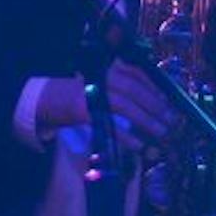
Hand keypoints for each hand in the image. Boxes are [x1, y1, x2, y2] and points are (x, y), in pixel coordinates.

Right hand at [37, 62, 174, 149]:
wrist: (45, 100)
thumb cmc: (78, 94)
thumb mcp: (101, 84)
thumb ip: (122, 88)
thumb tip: (154, 98)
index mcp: (106, 69)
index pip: (135, 73)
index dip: (154, 86)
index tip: (167, 99)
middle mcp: (100, 78)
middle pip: (133, 89)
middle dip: (155, 104)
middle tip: (171, 119)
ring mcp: (91, 94)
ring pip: (124, 106)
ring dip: (145, 120)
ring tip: (161, 132)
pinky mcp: (83, 112)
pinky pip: (109, 125)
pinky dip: (125, 136)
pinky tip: (138, 145)